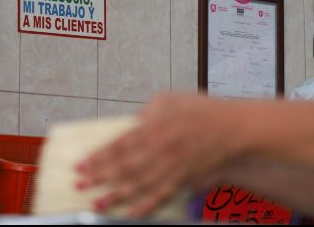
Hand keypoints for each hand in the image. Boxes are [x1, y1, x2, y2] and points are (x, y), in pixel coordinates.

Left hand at [75, 93, 251, 217]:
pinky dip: (144, 206)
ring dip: (116, 195)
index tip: (80, 164)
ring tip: (97, 203)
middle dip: (100, 176)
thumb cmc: (201, 110)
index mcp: (154, 126)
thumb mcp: (168, 99)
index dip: (98, 156)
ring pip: (139, 184)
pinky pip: (160, 196)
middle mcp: (161, 148)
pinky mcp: (183, 178)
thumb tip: (129, 126)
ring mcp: (172, 166)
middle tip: (80, 184)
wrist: (233, 127)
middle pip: (124, 166)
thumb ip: (145, 113)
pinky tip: (129, 213)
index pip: (119, 144)